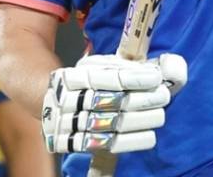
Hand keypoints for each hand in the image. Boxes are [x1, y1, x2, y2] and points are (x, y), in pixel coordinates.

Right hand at [40, 52, 187, 154]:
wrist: (49, 106)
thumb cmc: (84, 83)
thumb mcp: (96, 68)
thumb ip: (123, 67)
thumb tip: (159, 69)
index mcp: (74, 77)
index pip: (108, 78)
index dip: (135, 78)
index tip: (156, 78)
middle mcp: (70, 100)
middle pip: (113, 101)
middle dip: (143, 99)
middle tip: (163, 96)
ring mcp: (73, 124)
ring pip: (114, 123)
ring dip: (142, 120)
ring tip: (160, 114)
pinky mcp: (78, 144)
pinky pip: (109, 144)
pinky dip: (133, 140)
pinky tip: (150, 134)